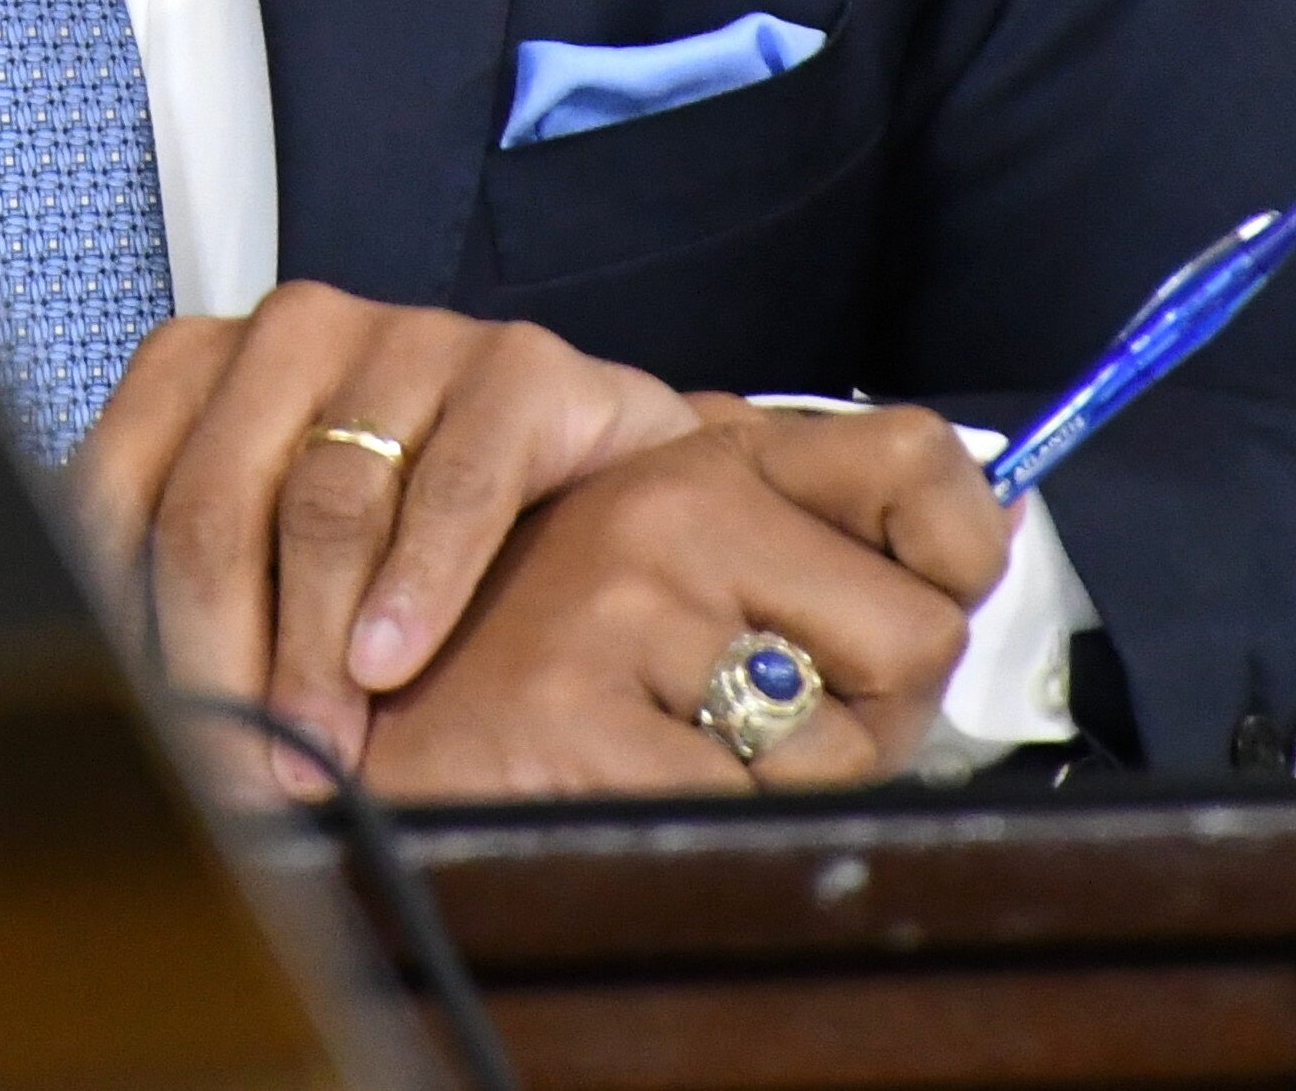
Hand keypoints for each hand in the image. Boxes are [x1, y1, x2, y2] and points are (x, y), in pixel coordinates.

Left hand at [68, 284, 692, 793]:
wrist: (600, 483)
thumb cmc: (409, 533)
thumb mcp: (281, 560)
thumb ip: (202, 606)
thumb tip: (132, 735)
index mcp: (202, 365)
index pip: (116, 492)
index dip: (119, 626)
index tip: (144, 738)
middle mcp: (292, 333)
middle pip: (213, 508)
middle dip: (218, 659)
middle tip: (236, 772)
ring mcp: (407, 335)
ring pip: (326, 505)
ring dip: (315, 649)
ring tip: (319, 748)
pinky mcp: (516, 363)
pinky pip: (455, 484)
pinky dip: (418, 586)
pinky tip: (394, 660)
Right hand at [354, 400, 1011, 800]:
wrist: (317, 718)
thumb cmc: (497, 654)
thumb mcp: (641, 550)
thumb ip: (776, 531)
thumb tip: (978, 533)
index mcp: (692, 456)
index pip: (919, 463)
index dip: (961, 552)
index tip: (939, 600)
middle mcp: (668, 504)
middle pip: (917, 636)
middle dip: (876, 721)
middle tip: (779, 742)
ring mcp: (621, 604)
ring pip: (842, 751)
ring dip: (783, 795)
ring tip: (671, 767)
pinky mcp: (576, 714)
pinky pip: (743, 818)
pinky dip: (699, 839)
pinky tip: (615, 801)